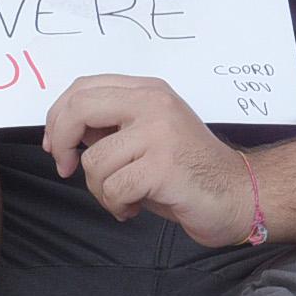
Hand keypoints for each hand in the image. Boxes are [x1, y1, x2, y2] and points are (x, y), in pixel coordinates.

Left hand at [41, 75, 257, 244]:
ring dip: (100, 190)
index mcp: (148, 91)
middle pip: (79, 109)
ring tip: (124, 197)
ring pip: (94, 161)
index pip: (84, 88)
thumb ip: (112, 126)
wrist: (238, 194)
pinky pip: (113, 188)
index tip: (56, 145)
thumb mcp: (147, 136)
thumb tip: (65, 132)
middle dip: (62, 143)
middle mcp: (154, 103)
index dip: (58, 116)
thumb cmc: (188, 172)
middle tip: (66, 168)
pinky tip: (134, 208)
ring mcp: (160, 132)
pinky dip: (117, 206)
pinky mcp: (162, 165)